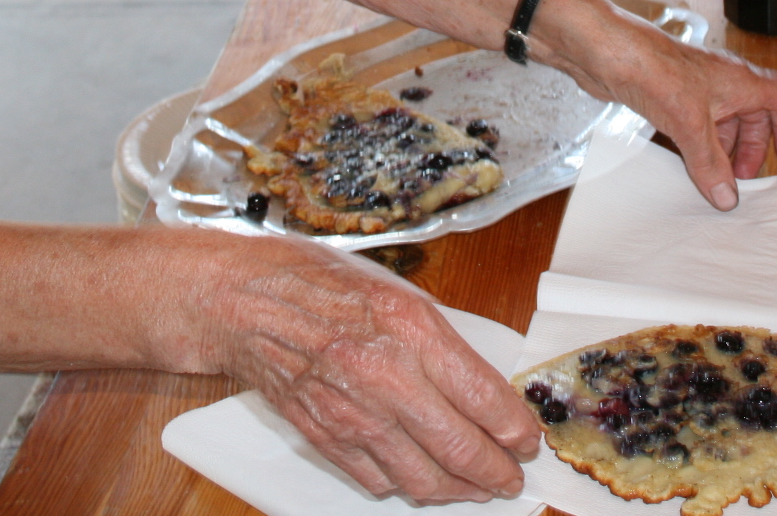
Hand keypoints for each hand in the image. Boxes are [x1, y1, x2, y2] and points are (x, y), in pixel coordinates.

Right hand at [199, 233, 539, 501]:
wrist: (248, 303)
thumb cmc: (321, 286)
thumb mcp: (399, 294)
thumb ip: (442, 344)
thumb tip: (484, 389)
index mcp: (412, 331)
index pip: (484, 399)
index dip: (515, 429)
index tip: (528, 440)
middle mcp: (387, 378)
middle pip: (461, 450)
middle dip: (497, 473)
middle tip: (511, 477)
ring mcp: (355, 416)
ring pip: (423, 479)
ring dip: (458, 491)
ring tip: (475, 488)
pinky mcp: (328, 439)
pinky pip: (379, 481)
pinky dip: (406, 487)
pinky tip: (420, 479)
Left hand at [546, 0, 776, 211]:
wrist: (607, 51)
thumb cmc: (654, 69)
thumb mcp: (691, 126)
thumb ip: (711, 164)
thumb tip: (727, 196)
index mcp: (740, 81)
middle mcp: (721, 81)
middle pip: (753, 114)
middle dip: (753, 146)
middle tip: (745, 177)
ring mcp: (693, 87)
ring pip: (722, 119)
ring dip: (724, 148)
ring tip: (717, 176)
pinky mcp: (668, 95)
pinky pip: (693, 123)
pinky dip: (697, 145)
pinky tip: (687, 164)